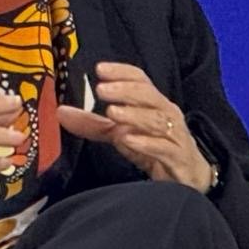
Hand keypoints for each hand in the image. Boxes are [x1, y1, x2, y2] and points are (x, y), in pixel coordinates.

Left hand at [57, 62, 213, 192]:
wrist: (187, 179)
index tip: (99, 69)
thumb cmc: (154, 149)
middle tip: (101, 90)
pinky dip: (146, 143)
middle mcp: (167, 115)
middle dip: (125, 91)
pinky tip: (128, 139)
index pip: (141, 80)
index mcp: (153, 104)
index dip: (122, 72)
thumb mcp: (120, 134)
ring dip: (133, 115)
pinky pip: (164, 148)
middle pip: (149, 96)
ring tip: (111, 112)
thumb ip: (92, 124)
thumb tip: (61, 112)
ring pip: (157, 120)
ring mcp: (175, 136)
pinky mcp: (178, 159)